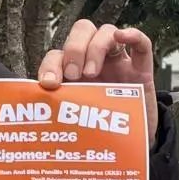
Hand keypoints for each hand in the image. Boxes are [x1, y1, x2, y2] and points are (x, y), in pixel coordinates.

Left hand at [38, 20, 157, 141]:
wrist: (130, 149)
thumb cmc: (98, 132)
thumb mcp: (74, 121)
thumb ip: (58, 112)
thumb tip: (36, 115)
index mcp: (74, 73)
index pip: (58, 54)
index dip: (50, 64)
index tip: (49, 84)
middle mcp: (95, 61)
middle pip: (82, 30)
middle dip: (74, 48)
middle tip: (74, 75)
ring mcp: (119, 63)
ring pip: (106, 32)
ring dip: (96, 47)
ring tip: (92, 73)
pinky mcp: (142, 71)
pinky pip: (142, 43)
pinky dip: (132, 34)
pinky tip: (121, 36)